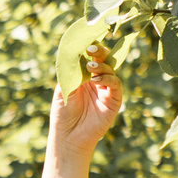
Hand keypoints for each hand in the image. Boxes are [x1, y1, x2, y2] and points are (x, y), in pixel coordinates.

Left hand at [49, 45, 123, 165]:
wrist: (69, 136)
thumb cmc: (63, 112)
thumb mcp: (64, 88)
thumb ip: (72, 71)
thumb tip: (79, 53)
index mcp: (83, 74)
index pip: (90, 56)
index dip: (89, 48)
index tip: (85, 41)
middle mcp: (96, 79)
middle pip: (103, 59)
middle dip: (98, 51)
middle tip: (90, 49)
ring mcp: (106, 89)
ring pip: (110, 69)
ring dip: (101, 66)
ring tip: (91, 68)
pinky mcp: (114, 100)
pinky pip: (115, 84)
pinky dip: (107, 78)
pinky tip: (96, 80)